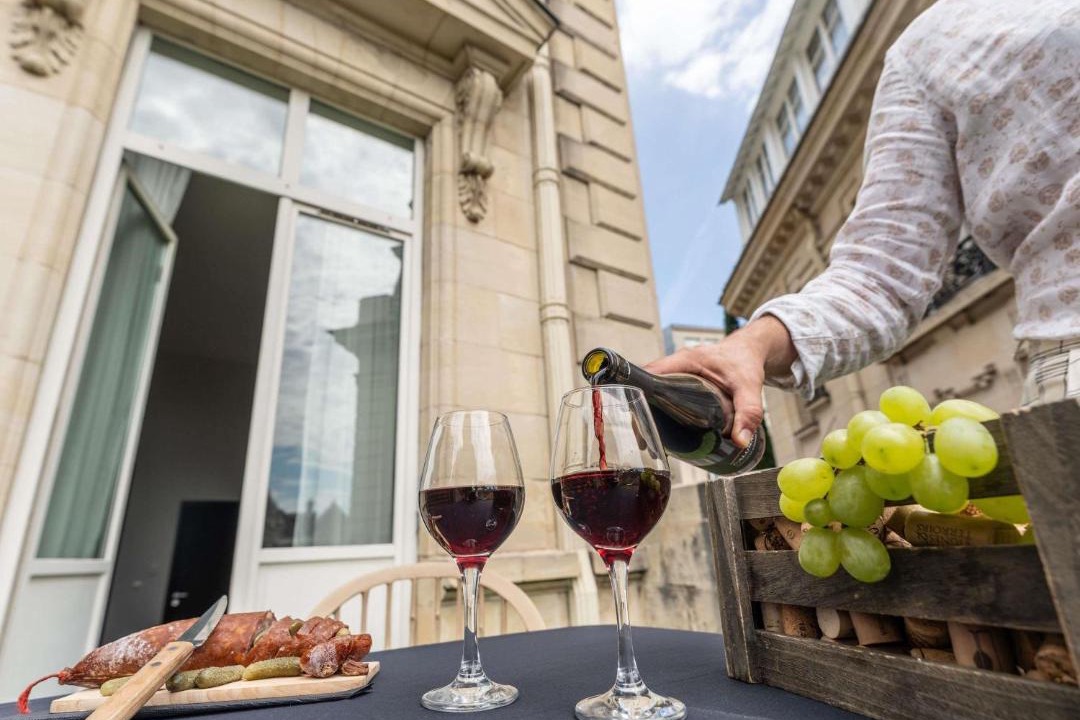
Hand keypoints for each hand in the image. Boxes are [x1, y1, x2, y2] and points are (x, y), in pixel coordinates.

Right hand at [644, 315, 796, 446]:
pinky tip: (663, 430)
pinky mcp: (681, 380)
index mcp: (686, 360)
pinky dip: (660, 409)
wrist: (749, 349)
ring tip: (649, 440)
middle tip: (645, 438)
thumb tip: (740, 441)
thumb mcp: (749, 387)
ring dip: (649, 412)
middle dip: (643, 411)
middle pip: (647, 385)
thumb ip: (748, 413)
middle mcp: (676, 364)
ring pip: (653, 390)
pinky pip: (663, 392)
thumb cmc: (746, 361)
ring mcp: (677, 371)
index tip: (641, 418)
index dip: (640, 393)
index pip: (651, 373)